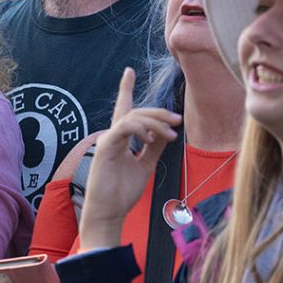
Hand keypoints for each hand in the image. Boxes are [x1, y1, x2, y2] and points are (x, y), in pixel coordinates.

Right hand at [79, 68, 180, 249]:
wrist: (109, 212)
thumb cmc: (123, 192)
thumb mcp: (145, 165)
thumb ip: (154, 147)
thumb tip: (166, 133)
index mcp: (121, 139)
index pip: (125, 109)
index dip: (126, 89)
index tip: (128, 71)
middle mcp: (113, 135)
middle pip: (136, 112)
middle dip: (158, 113)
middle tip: (177, 120)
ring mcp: (108, 139)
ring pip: (133, 117)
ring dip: (155, 122)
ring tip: (171, 134)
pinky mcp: (106, 146)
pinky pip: (125, 127)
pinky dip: (141, 129)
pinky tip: (152, 138)